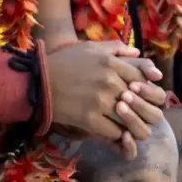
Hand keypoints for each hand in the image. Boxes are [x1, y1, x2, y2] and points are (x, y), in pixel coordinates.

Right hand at [48, 40, 164, 160]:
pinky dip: (114, 133)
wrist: (38, 83)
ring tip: (123, 123)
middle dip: (138, 109)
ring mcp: (100, 101)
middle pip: (138, 101)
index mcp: (111, 63)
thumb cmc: (64, 63)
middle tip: (133, 113)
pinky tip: (109, 129)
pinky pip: (114, 132)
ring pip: (129, 119)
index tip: (136, 95)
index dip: (143, 90)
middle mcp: (109, 81)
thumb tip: (138, 54)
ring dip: (128, 124)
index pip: (142, 80)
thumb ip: (116, 48)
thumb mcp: (90, 48)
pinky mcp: (90, 119)